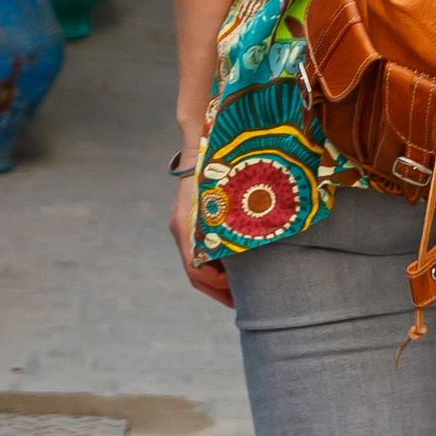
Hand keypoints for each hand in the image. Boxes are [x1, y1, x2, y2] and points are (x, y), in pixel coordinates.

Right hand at [170, 137, 230, 305]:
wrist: (199, 135)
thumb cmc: (216, 163)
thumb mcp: (227, 195)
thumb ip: (235, 220)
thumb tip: (254, 245)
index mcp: (187, 228)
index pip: (198, 273)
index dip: (219, 289)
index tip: (240, 296)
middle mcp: (181, 228)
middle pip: (197, 273)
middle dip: (220, 289)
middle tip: (244, 299)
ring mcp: (184, 222)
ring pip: (198, 262)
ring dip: (219, 277)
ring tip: (244, 284)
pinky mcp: (190, 217)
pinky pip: (200, 248)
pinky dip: (216, 261)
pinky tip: (236, 261)